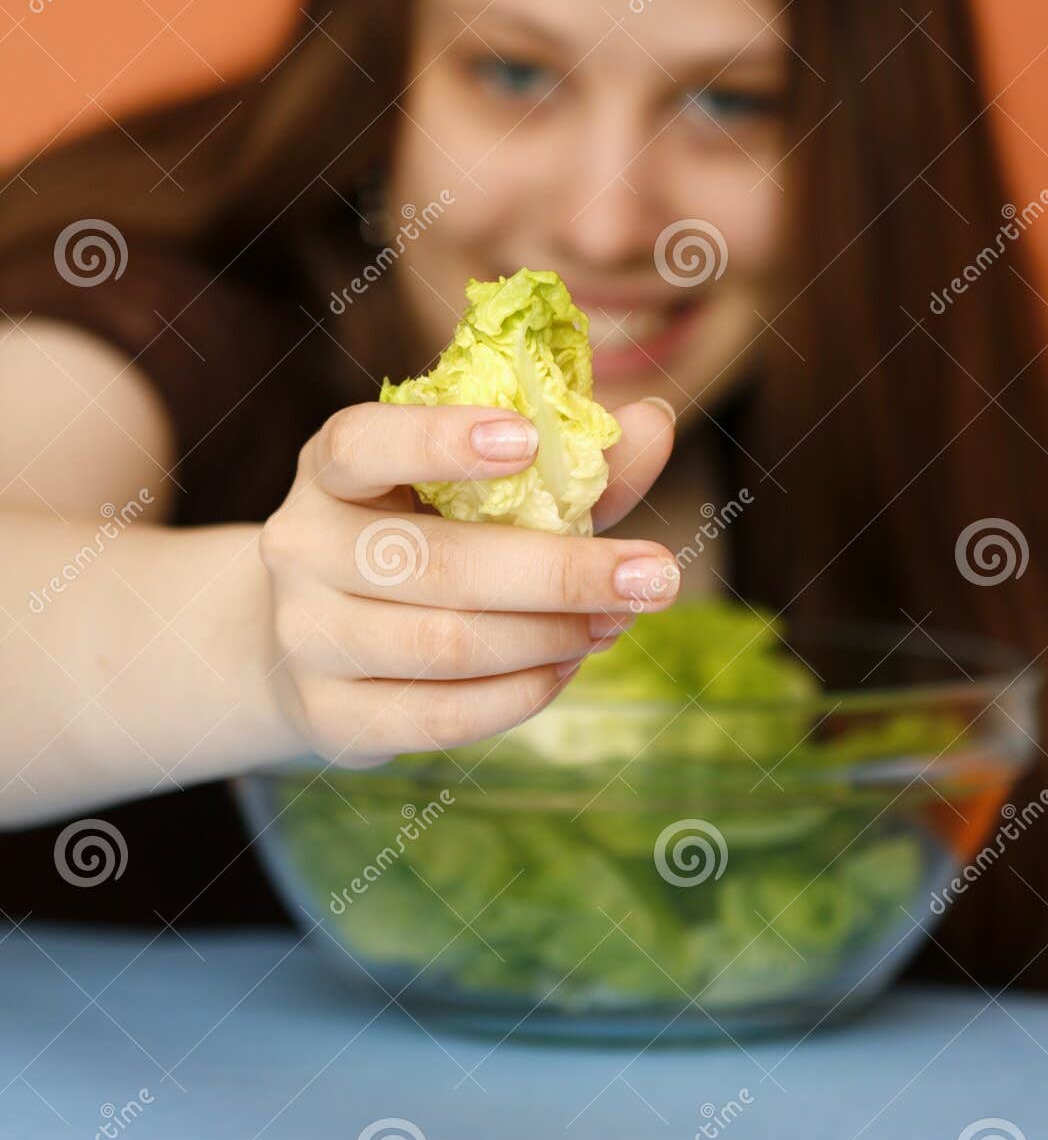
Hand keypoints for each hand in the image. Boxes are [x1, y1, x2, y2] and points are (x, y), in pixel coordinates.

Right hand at [258, 398, 677, 765]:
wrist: (318, 641)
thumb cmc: (421, 540)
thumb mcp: (476, 491)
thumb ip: (563, 461)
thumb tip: (655, 422)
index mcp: (331, 469)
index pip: (363, 444)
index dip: (441, 440)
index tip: (531, 438)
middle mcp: (302, 546)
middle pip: (440, 563)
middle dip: (563, 573)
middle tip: (653, 576)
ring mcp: (306, 636)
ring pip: (449, 645)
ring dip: (552, 637)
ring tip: (613, 622)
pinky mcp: (330, 717)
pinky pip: (442, 715)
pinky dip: (522, 693)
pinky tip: (566, 667)